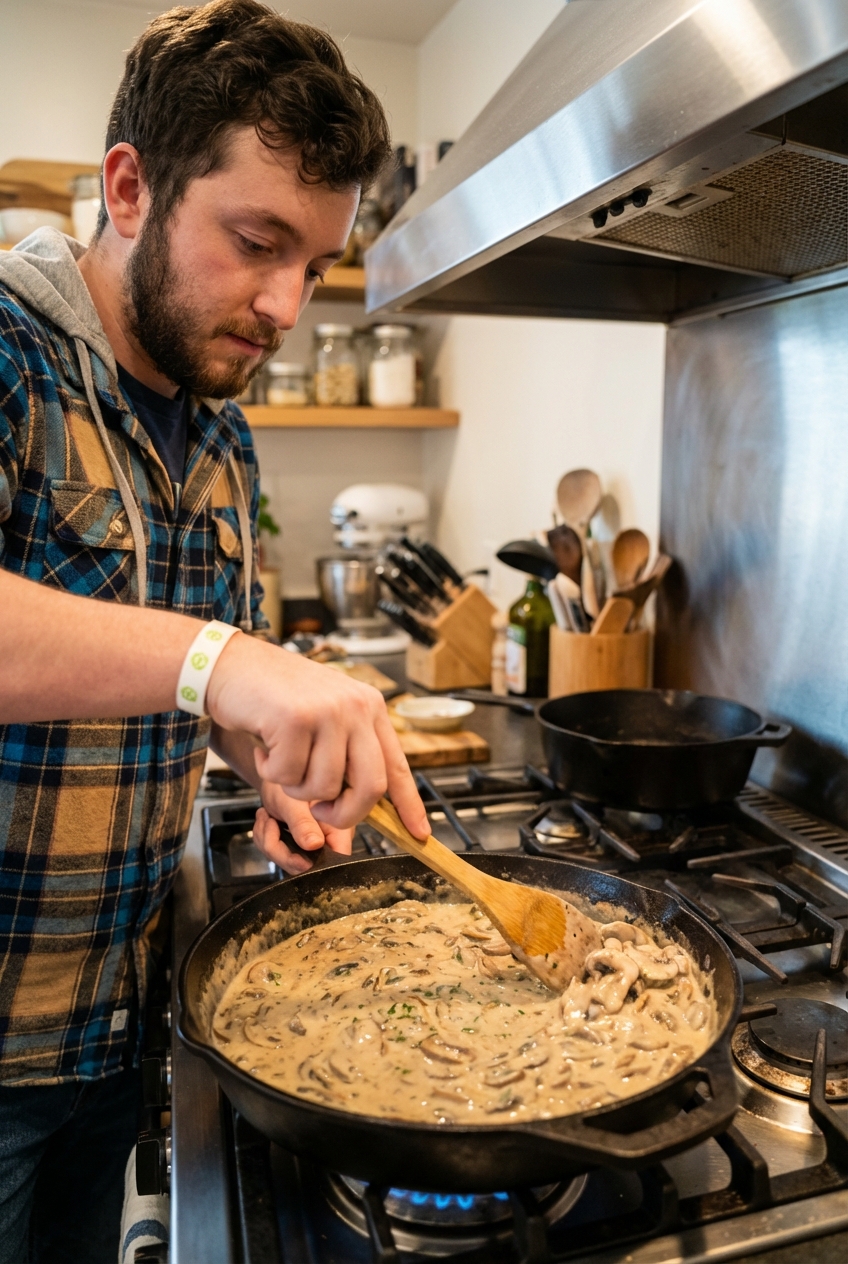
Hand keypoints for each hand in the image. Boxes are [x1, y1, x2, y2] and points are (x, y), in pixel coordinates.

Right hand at [205, 636, 428, 837]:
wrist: (230, 663)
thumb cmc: (273, 694)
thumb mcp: (324, 715)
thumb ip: (346, 751)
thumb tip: (360, 805)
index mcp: (369, 707)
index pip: (398, 765)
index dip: (410, 805)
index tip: (420, 834)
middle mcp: (355, 707)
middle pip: (371, 787)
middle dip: (344, 814)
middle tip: (320, 813)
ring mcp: (328, 712)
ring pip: (325, 788)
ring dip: (295, 787)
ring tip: (282, 758)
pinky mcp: (296, 719)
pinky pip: (289, 776)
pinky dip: (271, 771)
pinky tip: (266, 745)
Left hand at [253, 783, 352, 874]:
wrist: (274, 775)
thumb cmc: (288, 781)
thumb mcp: (294, 801)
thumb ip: (303, 823)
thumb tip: (314, 845)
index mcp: (337, 827)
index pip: (338, 858)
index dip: (316, 864)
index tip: (296, 855)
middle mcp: (326, 839)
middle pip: (305, 866)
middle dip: (280, 849)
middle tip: (270, 824)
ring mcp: (309, 844)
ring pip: (286, 861)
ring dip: (268, 840)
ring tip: (266, 816)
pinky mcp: (293, 845)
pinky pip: (274, 854)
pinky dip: (264, 838)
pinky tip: (266, 819)